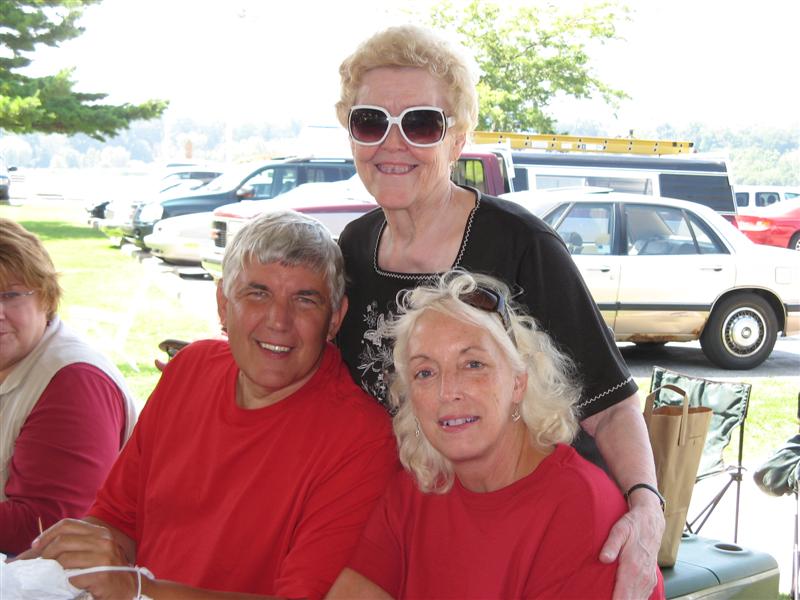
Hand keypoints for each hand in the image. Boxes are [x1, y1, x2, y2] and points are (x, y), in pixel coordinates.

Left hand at [17, 518, 136, 599]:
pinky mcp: (102, 575)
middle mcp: (104, 541)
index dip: (47, 534)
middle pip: (63, 540)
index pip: (67, 524)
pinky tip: (67, 584)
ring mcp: (105, 557)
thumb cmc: (108, 571)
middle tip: (39, 564)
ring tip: (49, 574)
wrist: (130, 588)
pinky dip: (65, 581)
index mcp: (100, 532)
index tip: (36, 546)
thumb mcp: (96, 551)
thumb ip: (77, 544)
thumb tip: (39, 547)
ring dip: (52, 569)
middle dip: (45, 553)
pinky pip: (72, 576)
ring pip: (65, 558)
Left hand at [599, 502, 664, 599]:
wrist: (651, 521)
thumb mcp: (619, 530)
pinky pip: (643, 596)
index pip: (623, 596)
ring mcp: (648, 579)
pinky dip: (634, 599)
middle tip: (604, 599)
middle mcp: (643, 576)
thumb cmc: (633, 525)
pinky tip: (625, 597)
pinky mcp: (650, 579)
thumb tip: (603, 558)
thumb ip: (611, 545)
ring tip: (613, 598)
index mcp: (633, 567)